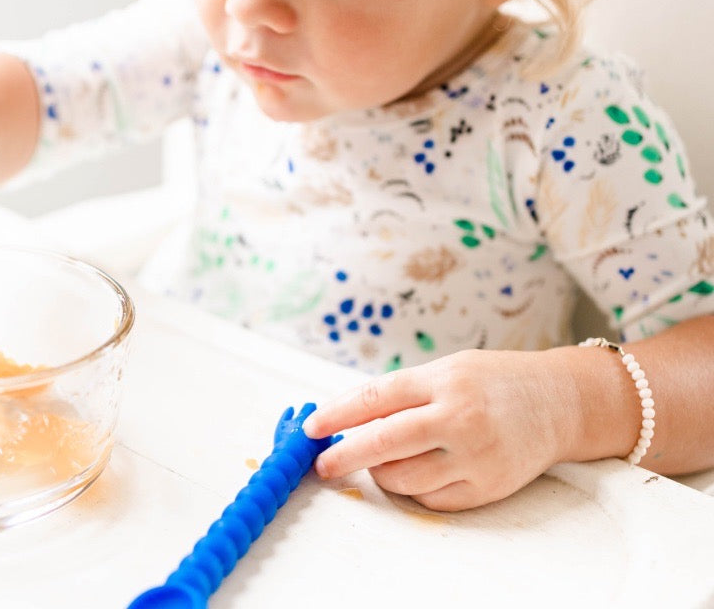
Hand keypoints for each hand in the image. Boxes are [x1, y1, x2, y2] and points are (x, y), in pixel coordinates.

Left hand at [302, 348, 571, 510]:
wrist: (557, 402)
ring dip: (380, 472)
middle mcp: (457, 418)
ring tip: (383, 458)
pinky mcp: (487, 488)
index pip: (375, 398)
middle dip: (344, 454)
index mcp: (442, 381)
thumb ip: (401, 393)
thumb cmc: (490, 381)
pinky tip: (416, 470)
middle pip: (383, 443)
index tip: (310, 428)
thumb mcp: (445, 369)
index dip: (336, 414)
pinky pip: (431, 499)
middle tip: (322, 463)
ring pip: (403, 479)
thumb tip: (346, 418)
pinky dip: (413, 489)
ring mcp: (474, 456)